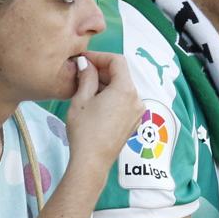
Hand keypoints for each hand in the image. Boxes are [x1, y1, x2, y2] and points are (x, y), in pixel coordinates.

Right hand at [63, 51, 140, 167]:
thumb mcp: (81, 99)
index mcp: (125, 90)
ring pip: (122, 88)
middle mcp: (136, 99)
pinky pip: (124, 101)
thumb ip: (86, 77)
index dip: (100, 56)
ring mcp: (137, 112)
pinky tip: (95, 102)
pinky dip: (112, 96)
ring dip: (106, 83)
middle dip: (102, 70)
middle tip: (82, 72)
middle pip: (121, 74)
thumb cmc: (85, 130)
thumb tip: (86, 64)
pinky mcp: (133, 123)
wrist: (92, 161)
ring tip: (85, 88)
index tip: (84, 59)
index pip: (117, 61)